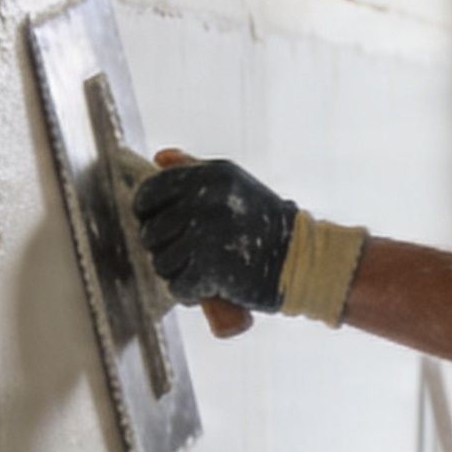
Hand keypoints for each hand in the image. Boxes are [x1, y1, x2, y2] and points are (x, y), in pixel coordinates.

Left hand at [134, 150, 301, 317]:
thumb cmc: (264, 224)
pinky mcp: (211, 268)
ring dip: (178, 273)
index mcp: (210, 176)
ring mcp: (207, 234)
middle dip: (165, 249)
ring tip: (204, 271)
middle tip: (192, 254)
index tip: (162, 227)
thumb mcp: (233, 184)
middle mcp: (206, 201)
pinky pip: (178, 286)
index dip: (147, 215)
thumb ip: (194, 169)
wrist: (304, 260)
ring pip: (161, 262)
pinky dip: (191, 293)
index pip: (149, 194)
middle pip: (151, 233)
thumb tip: (160, 158)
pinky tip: (211, 287)